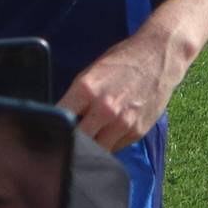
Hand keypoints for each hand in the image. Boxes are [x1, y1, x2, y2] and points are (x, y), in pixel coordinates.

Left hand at [57, 28, 193, 151]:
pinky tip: (108, 132)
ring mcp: (122, 123)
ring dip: (89, 147)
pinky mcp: (137, 132)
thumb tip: (60, 119)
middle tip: (67, 139)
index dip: (51, 126)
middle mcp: (104, 109)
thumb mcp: (90, 73)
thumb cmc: (121, 61)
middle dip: (70, 141)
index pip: (59, 119)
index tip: (48, 130)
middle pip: (76, 140)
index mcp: (86, 90)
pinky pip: (115, 147)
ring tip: (88, 137)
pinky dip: (108, 144)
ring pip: (96, 150)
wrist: (158, 57)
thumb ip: (75, 98)